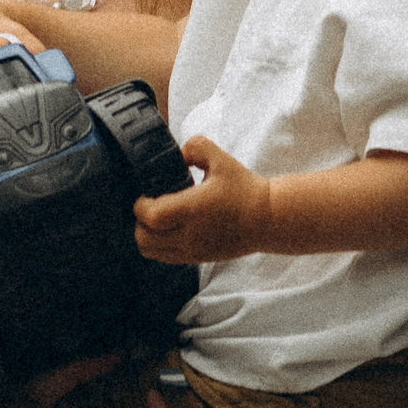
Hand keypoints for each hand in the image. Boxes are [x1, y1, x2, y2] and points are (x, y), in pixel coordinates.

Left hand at [133, 136, 271, 261]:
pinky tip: (167, 230)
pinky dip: (158, 246)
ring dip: (146, 235)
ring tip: (155, 220)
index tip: (145, 194)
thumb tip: (176, 156)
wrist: (268, 218)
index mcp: (193, 209)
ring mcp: (193, 250)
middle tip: (147, 206)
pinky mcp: (198, 259)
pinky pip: (165, 258)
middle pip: (144, 238)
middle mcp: (190, 234)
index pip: (150, 216)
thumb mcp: (221, 159)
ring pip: (151, 252)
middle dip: (139, 221)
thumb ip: (195, 148)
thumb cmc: (245, 189)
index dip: (140, 205)